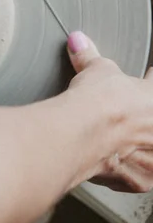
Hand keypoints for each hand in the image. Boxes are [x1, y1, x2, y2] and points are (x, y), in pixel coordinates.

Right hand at [67, 31, 152, 192]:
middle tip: (121, 114)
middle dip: (138, 118)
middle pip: (150, 123)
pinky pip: (134, 175)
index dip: (148, 81)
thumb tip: (79, 41)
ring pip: (147, 152)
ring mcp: (152, 159)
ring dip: (135, 145)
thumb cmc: (97, 104)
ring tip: (115, 138)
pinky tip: (109, 157)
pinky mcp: (138, 181)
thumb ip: (89, 56)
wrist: (79, 135)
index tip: (144, 80)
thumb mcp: (95, 70)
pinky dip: (122, 168)